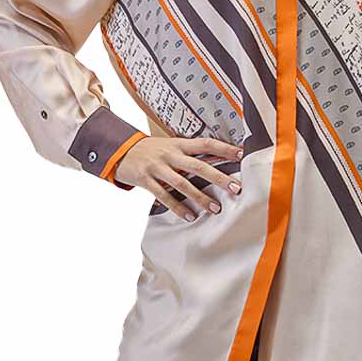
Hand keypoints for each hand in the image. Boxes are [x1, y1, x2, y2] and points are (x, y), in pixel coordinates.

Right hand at [116, 135, 243, 219]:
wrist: (120, 151)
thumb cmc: (151, 151)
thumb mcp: (170, 146)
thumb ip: (188, 154)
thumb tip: (214, 163)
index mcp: (178, 144)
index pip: (206, 144)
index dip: (224, 148)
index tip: (241, 154)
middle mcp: (170, 155)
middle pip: (199, 166)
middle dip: (219, 178)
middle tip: (236, 189)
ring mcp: (158, 167)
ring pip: (183, 183)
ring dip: (201, 197)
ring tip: (215, 208)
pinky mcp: (146, 180)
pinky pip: (164, 196)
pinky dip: (178, 207)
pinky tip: (190, 216)